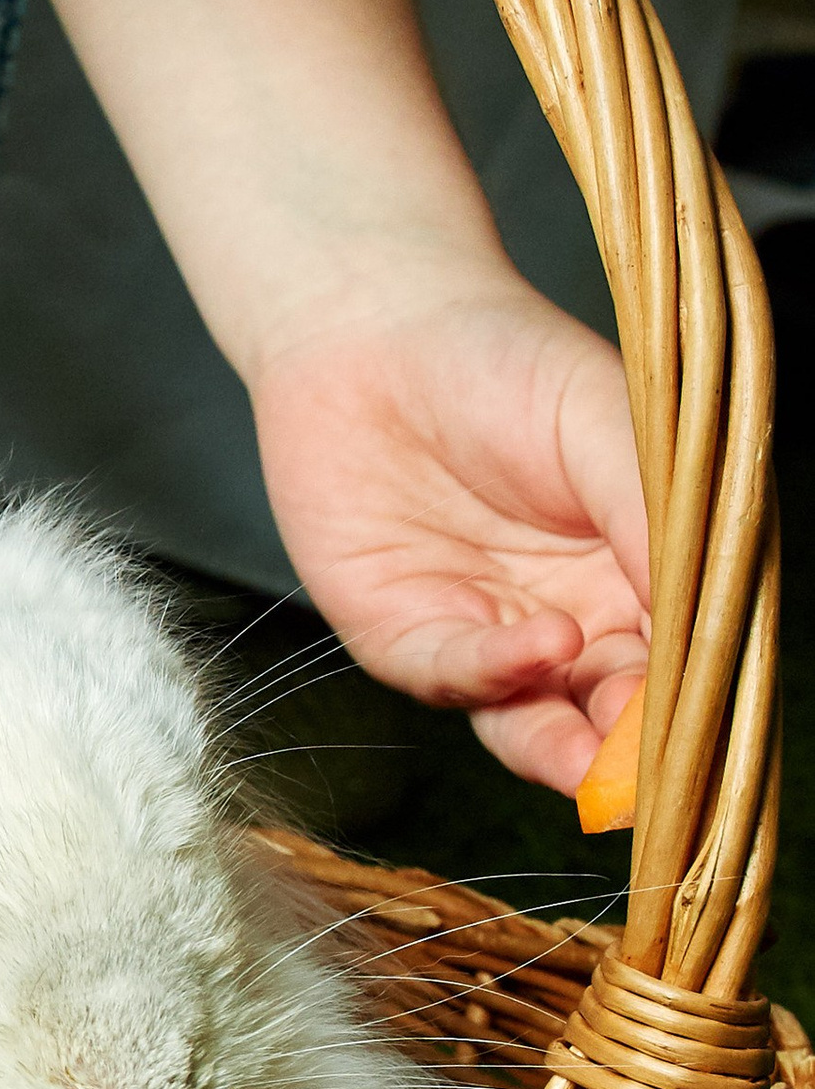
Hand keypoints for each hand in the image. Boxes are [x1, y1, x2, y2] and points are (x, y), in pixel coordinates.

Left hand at [249, 261, 650, 792]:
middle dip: (637, 746)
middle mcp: (575, 622)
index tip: (718, 711)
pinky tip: (541, 646)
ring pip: (538, 723)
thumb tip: (702, 611)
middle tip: (655, 761)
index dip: (702, 691)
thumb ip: (654, 517)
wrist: (371, 327)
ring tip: (596, 753)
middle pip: (618, 713)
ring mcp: (490, 637)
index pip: (686, 657)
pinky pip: (454, 677)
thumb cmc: (503, 360)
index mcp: (641, 576)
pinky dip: (497, 675)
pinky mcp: (407, 638)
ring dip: (571, 748)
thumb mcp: (607, 422)